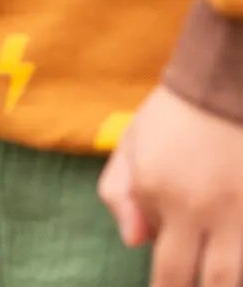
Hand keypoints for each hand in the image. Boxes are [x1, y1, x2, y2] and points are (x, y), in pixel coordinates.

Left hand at [99, 87, 242, 285]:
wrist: (220, 83)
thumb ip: (120, 194)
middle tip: (189, 284)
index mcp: (161, 193)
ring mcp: (242, 211)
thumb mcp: (130, 145)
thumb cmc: (171, 116)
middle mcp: (204, 208)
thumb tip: (134, 241)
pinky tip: (233, 259)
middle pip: (212, 283)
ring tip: (214, 276)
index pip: (169, 272)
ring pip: (237, 274)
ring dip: (226, 281)